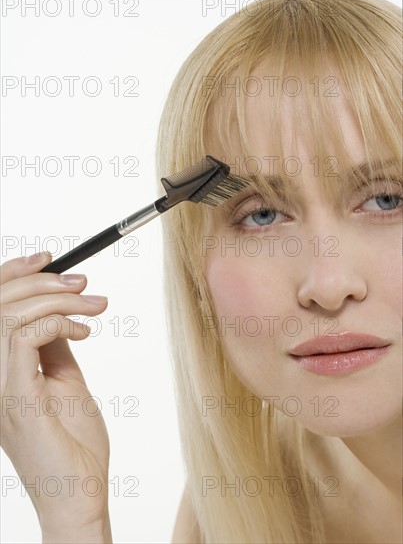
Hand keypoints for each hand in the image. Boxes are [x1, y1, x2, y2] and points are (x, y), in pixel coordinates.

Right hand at [0, 252, 110, 539]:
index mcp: (0, 368)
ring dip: (58, 299)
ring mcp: (0, 385)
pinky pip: (26, 338)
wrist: (80, 493)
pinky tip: (83, 332)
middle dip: (44, 281)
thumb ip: (55, 348)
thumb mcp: (65, 382)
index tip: (53, 260)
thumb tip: (61, 314)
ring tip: (93, 307)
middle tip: (84, 285)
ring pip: (11, 314)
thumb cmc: (74, 443)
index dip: (16, 274)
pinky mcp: (16, 396)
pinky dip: (59, 323)